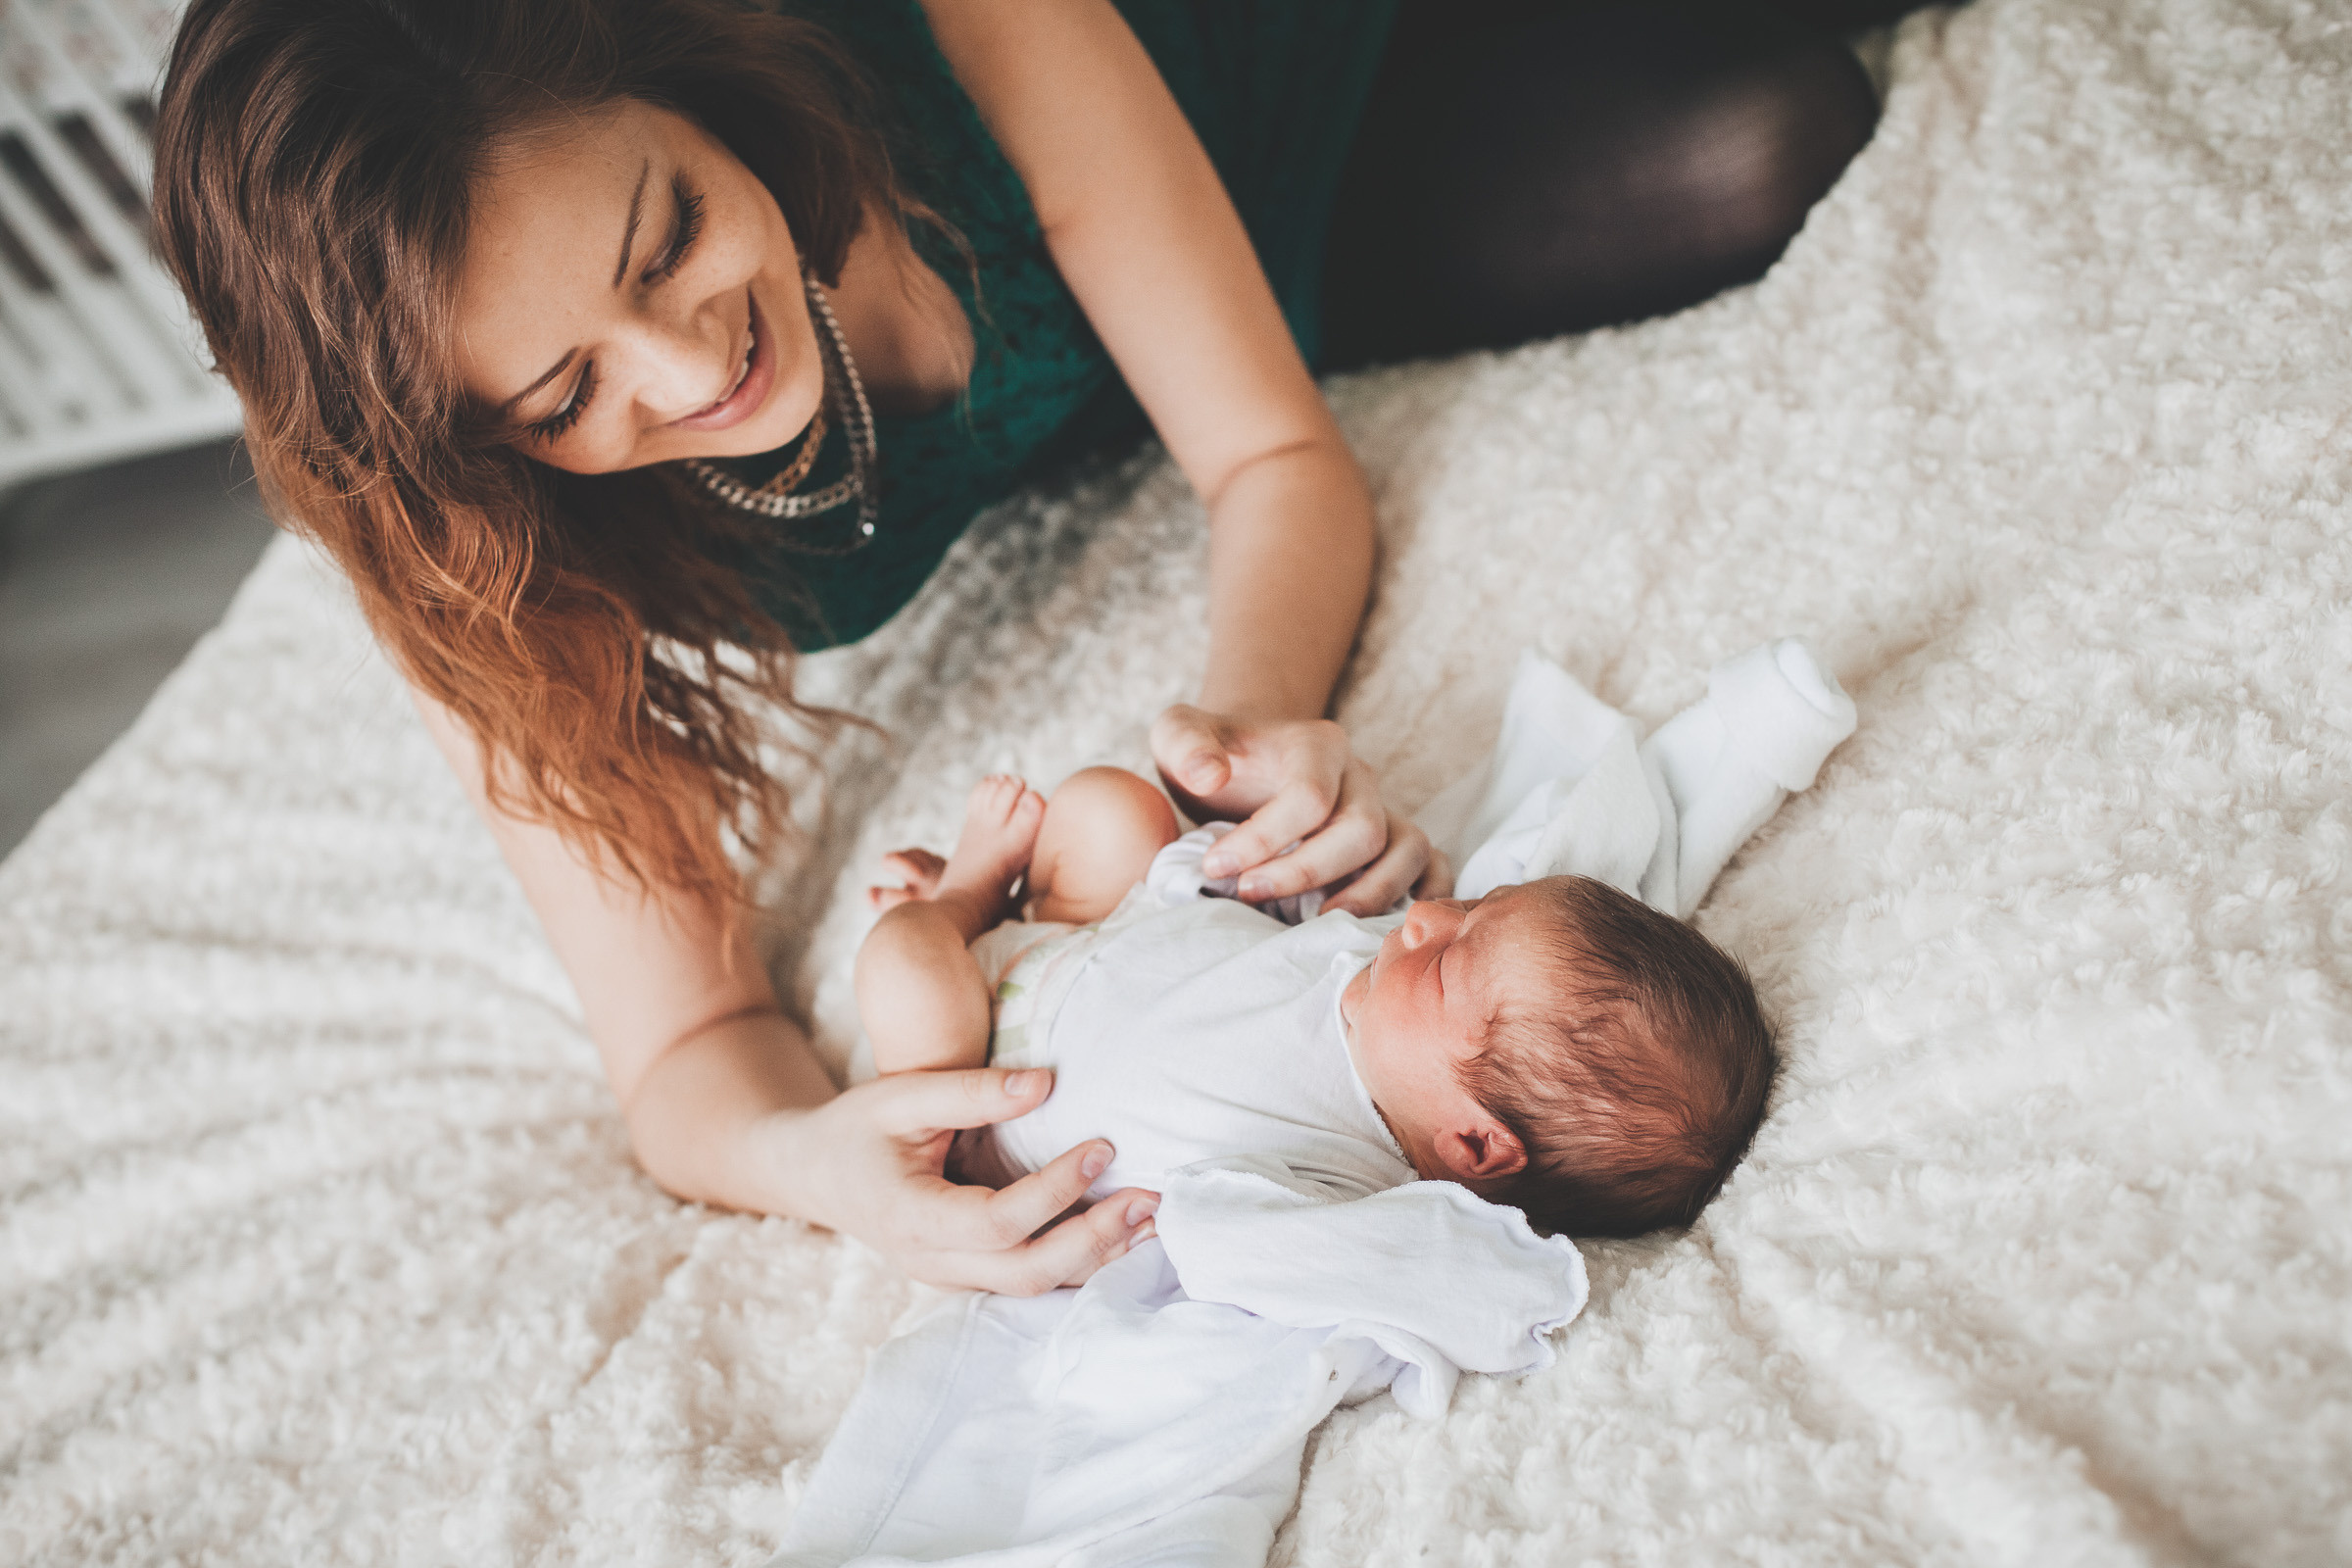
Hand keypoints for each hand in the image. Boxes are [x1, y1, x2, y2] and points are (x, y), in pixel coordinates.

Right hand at [785, 1066, 1160, 1295]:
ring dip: (1100, 1257)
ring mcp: (953, 1278)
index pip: (999, 1221)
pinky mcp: (971, 1275)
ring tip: (1155, 1219)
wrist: (816, 1173)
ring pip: (1036, 1287)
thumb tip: (1046, 1083)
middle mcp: (935, 1263)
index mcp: (913, 1219)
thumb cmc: (857, 1128)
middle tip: (1152, 1199)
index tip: (1104, 1146)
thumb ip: (971, 1091)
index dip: (1056, 1190)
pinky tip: (1124, 1233)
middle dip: (1096, 1239)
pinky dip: (1081, 1261)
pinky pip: (1031, 1280)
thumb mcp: (901, 1096)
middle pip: (1028, 1272)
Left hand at [1150, 705, 1451, 915]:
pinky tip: (1376, 929)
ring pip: (1408, 851)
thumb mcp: (1178, 735)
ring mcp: (1383, 809)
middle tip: (1249, 895)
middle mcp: (1360, 777)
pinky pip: (1431, 866)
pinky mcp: (1393, 841)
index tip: (1214, 868)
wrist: (1241, 762)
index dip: (1264, 840)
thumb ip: (1185, 743)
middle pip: (1362, 830)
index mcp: (1317, 744)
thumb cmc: (1210, 756)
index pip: (1310, 796)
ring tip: (1313, 925)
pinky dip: (1420, 896)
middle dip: (1306, 873)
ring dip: (1368, 895)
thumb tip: (1211, 776)